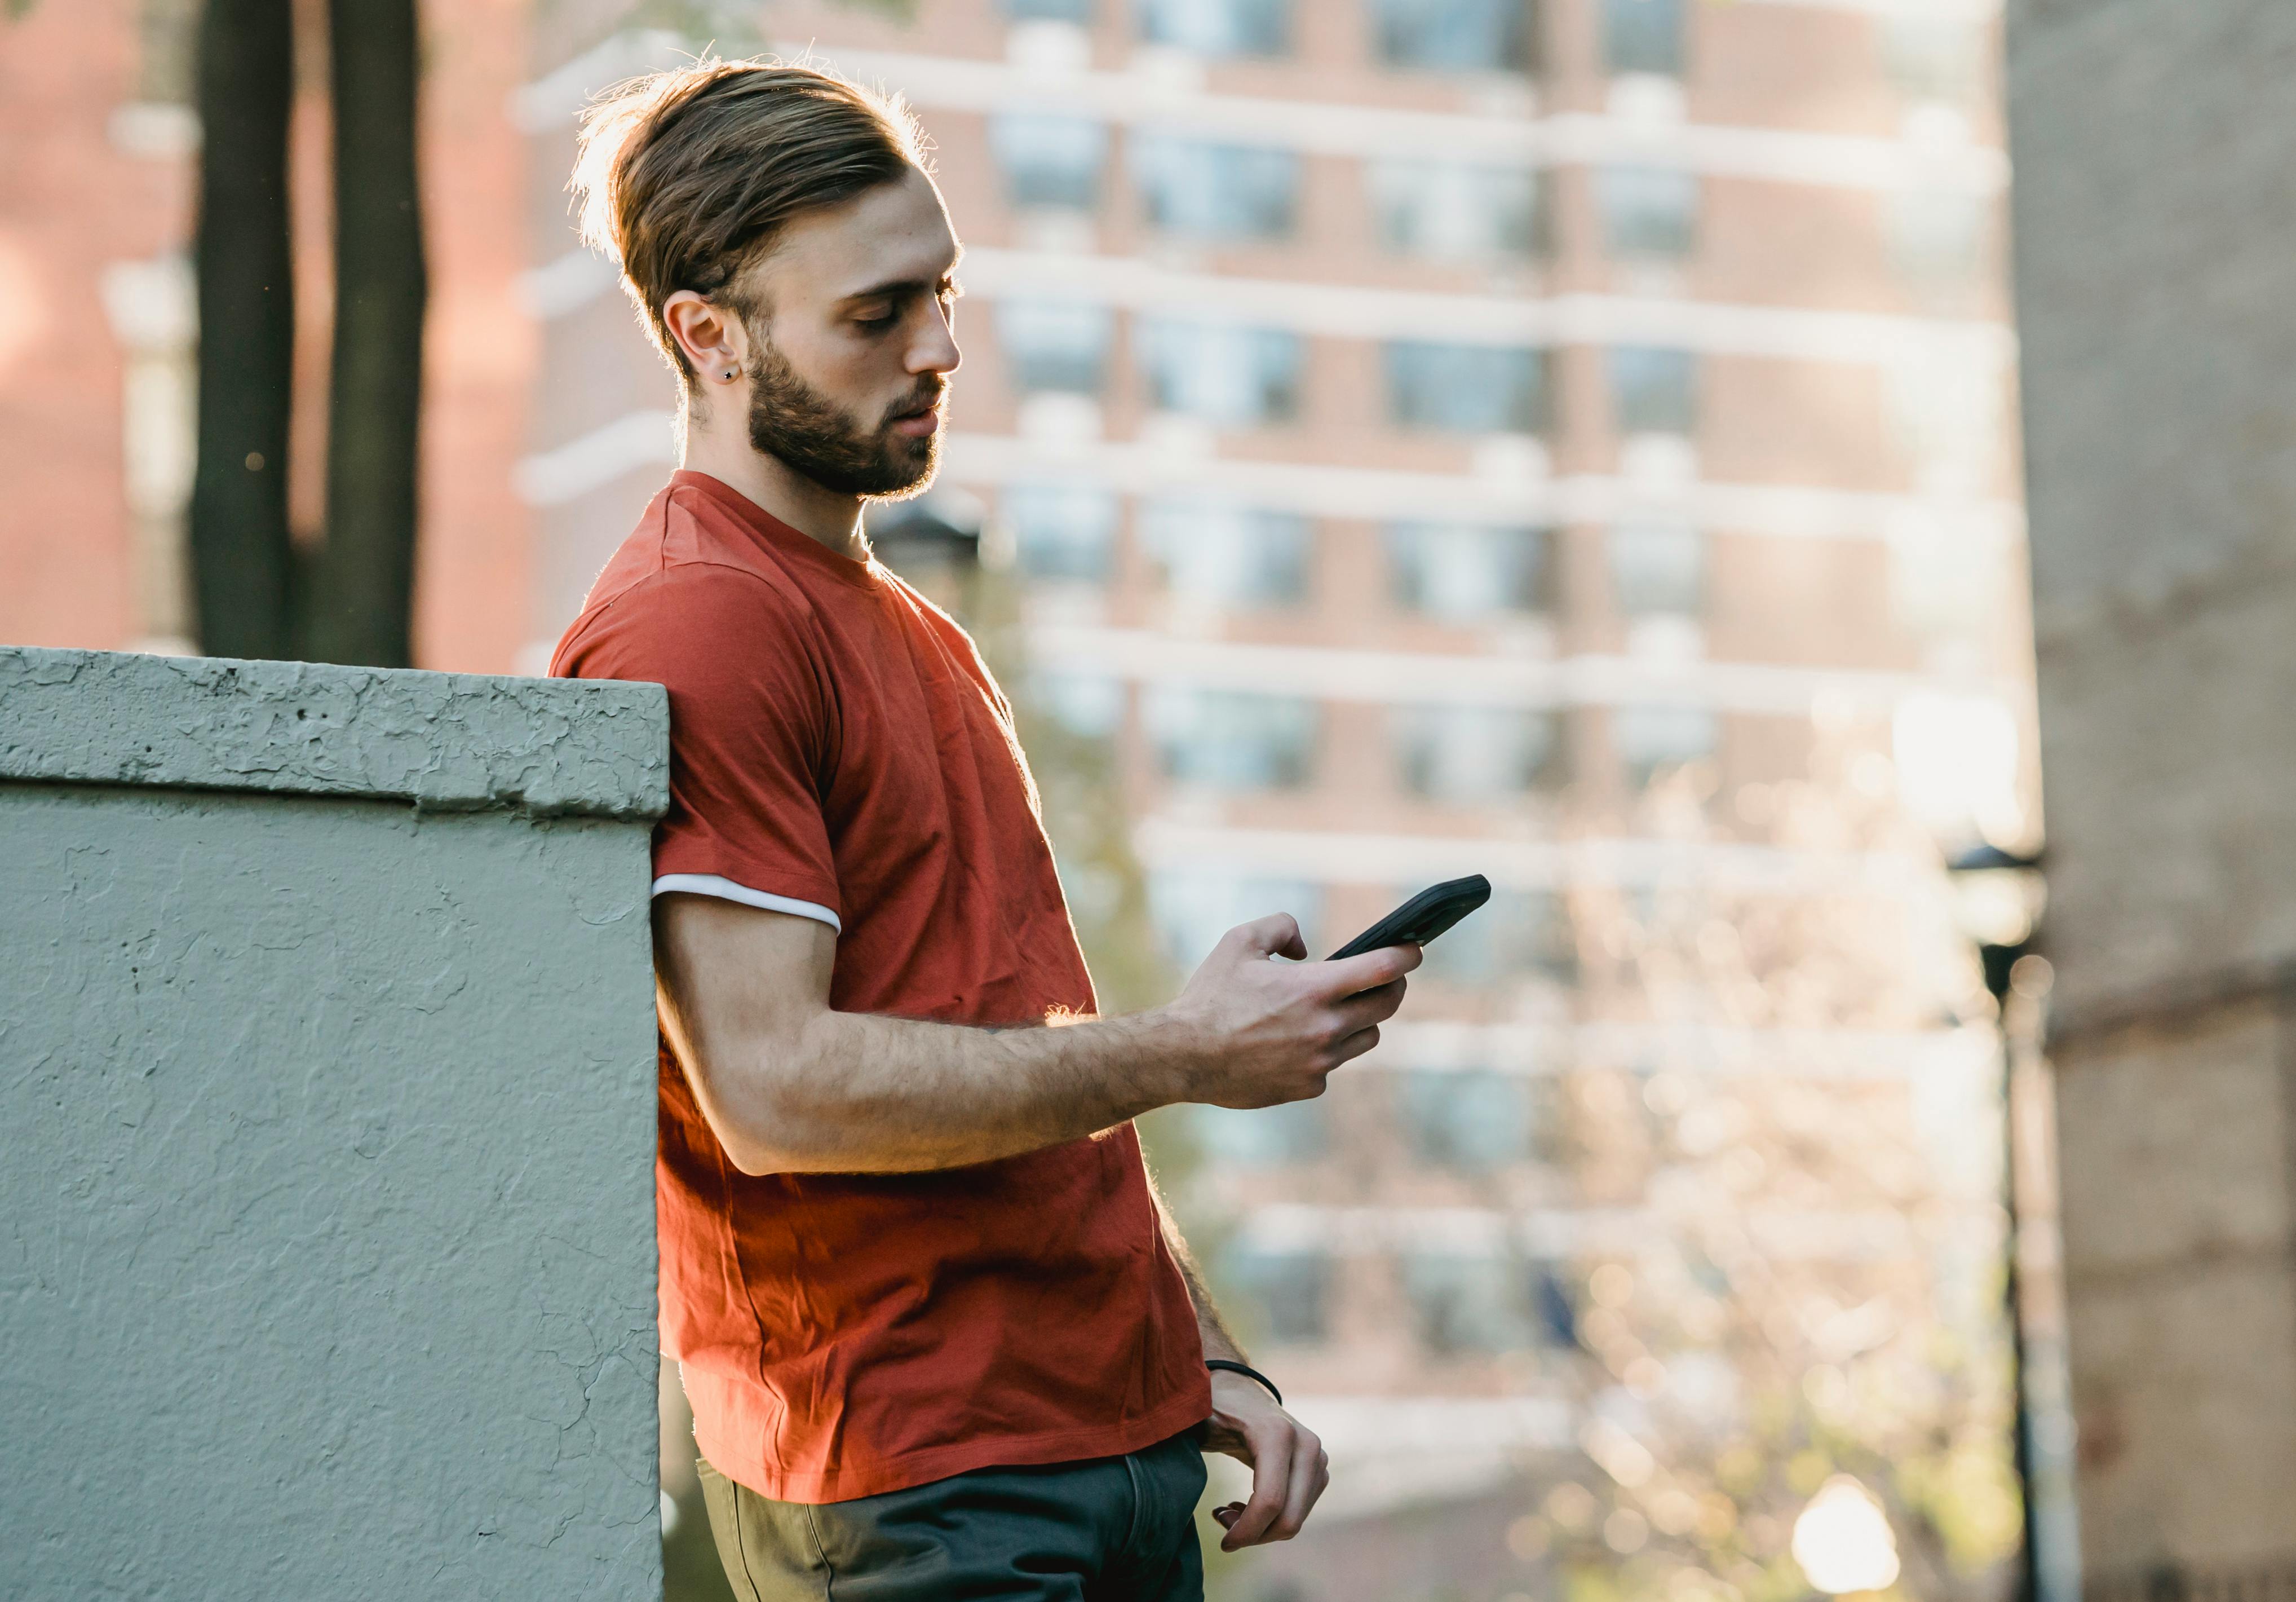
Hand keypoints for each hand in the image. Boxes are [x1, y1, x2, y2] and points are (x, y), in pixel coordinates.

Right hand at [1160, 914, 1417, 1109]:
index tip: (1415, 949)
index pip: (1383, 969)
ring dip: (1362, 1019)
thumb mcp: (1240, 942)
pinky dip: (1328, 1050)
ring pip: (1365, 1037)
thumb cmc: (1210, 996)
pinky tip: (1303, 1041)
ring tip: (1345, 1008)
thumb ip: (1281, 928)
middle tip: (1388, 977)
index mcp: (1313, 988)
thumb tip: (1305, 947)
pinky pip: (1334, 1064)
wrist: (1183, 1056)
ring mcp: (1320, 1062)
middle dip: (1393, 986)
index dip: (1406, 955)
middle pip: (1386, 1005)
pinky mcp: (1308, 1087)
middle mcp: (1325, 1027)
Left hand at [1199, 1370, 1329, 1550]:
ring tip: (1229, 1511)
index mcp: (1276, 1434)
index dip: (1245, 1532)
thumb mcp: (1196, 1422)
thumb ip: (1181, 1439)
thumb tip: (1154, 1457)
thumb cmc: (1212, 1408)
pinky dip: (1273, 1520)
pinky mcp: (1318, 1469)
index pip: (1269, 1502)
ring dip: (1262, 1529)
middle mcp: (1305, 1445)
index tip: (1222, 1542)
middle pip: (1288, 1519)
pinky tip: (1246, 1506)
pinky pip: (1300, 1513)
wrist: (1238, 1389)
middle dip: (1253, 1535)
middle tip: (1222, 1522)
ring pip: (1295, 1520)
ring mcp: (1317, 1457)